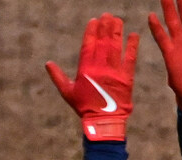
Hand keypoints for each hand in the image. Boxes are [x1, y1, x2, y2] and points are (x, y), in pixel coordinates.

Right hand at [46, 13, 138, 140]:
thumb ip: (58, 77)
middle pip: (103, 42)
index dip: (91, 32)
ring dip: (117, 32)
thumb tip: (47, 63)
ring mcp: (114, 72)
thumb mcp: (67, 93)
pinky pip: (130, 59)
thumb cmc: (84, 108)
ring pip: (116, 47)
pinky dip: (132, 46)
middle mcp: (100, 68)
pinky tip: (134, 35)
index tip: (94, 20)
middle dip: (105, 27)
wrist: (104, 122)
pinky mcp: (127, 78)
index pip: (88, 45)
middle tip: (107, 15)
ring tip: (118, 20)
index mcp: (86, 70)